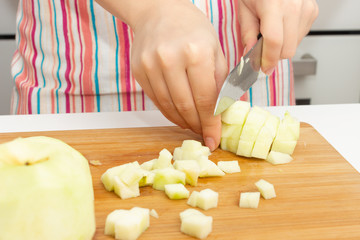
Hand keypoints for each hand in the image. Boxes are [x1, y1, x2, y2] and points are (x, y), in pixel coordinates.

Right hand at [129, 0, 227, 150]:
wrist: (158, 11)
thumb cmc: (192, 28)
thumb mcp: (215, 48)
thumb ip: (220, 81)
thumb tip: (224, 112)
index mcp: (196, 52)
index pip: (206, 98)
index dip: (211, 123)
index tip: (214, 140)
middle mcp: (171, 59)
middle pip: (186, 106)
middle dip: (198, 125)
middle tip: (205, 134)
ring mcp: (150, 66)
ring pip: (169, 107)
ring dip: (183, 121)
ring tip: (193, 126)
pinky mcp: (139, 72)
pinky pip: (156, 100)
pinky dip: (169, 112)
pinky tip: (179, 115)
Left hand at [238, 0, 318, 74]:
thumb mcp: (245, 8)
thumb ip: (247, 33)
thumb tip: (249, 54)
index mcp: (274, 5)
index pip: (274, 42)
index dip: (268, 60)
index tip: (263, 68)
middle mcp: (294, 7)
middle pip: (287, 49)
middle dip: (273, 56)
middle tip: (262, 51)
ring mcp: (306, 9)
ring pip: (295, 46)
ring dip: (282, 47)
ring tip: (271, 31)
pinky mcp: (312, 11)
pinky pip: (301, 36)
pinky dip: (290, 38)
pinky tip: (282, 26)